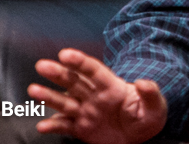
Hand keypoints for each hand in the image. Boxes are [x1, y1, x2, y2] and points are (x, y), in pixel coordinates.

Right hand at [29, 48, 166, 143]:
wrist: (140, 138)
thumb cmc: (147, 116)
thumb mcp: (155, 106)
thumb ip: (150, 94)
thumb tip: (145, 83)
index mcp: (112, 87)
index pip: (94, 71)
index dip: (80, 62)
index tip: (65, 54)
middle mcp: (94, 96)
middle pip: (74, 82)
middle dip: (58, 73)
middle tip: (42, 65)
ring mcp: (86, 111)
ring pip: (65, 102)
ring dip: (49, 96)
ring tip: (34, 90)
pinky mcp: (81, 128)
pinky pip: (64, 126)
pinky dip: (53, 125)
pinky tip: (42, 125)